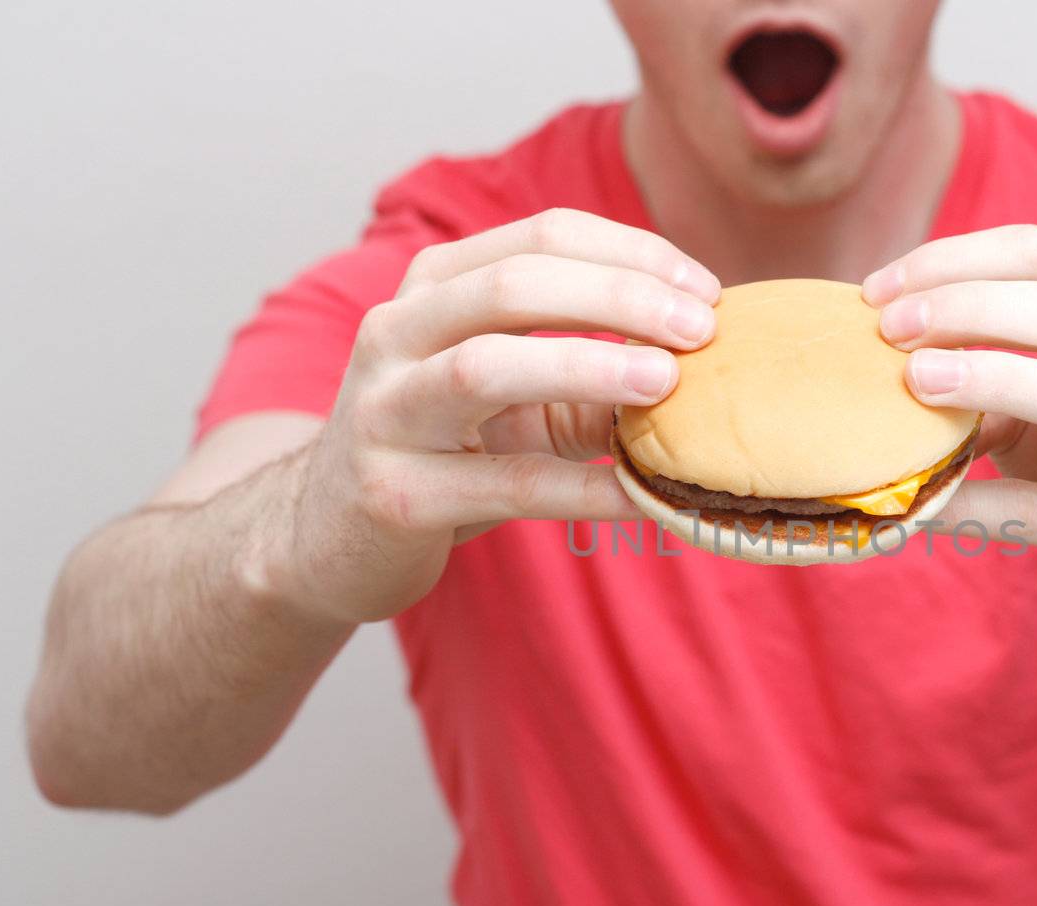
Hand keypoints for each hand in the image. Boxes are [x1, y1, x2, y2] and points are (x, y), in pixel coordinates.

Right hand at [281, 208, 720, 622]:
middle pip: (515, 285)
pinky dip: (582, 487)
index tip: (707, 290)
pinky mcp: (396, 495)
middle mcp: (397, 333)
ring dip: (589, 365)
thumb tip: (701, 362)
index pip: (543, 237)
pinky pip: (505, 483)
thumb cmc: (444, 449)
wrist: (329, 536)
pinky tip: (642, 494)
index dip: (633, 254)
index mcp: (434, 287)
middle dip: (620, 298)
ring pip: (487, 367)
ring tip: (666, 382)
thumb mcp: (517, 394)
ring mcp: (387, 412)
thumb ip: (592, 370)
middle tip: (700, 329)